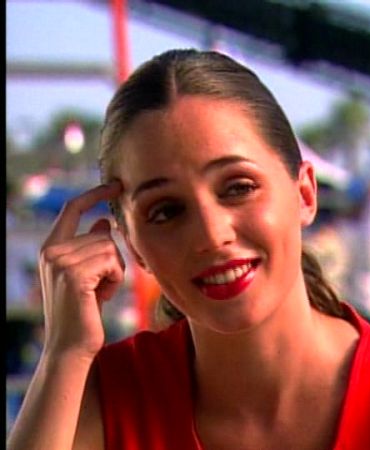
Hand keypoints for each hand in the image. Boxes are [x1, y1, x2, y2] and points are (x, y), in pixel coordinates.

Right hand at [38, 182, 124, 359]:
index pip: (72, 208)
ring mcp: (60, 262)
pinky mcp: (74, 275)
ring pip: (111, 248)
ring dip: (115, 272)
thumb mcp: (88, 274)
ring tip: (100, 292)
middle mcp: (51, 251)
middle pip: (103, 234)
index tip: (115, 184)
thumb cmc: (83, 310)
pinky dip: (116, 279)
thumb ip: (91, 247)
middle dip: (113, 260)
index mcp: (51, 248)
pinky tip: (102, 296)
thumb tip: (103, 222)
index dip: (94, 194)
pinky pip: (113, 261)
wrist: (72, 345)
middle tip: (101, 286)